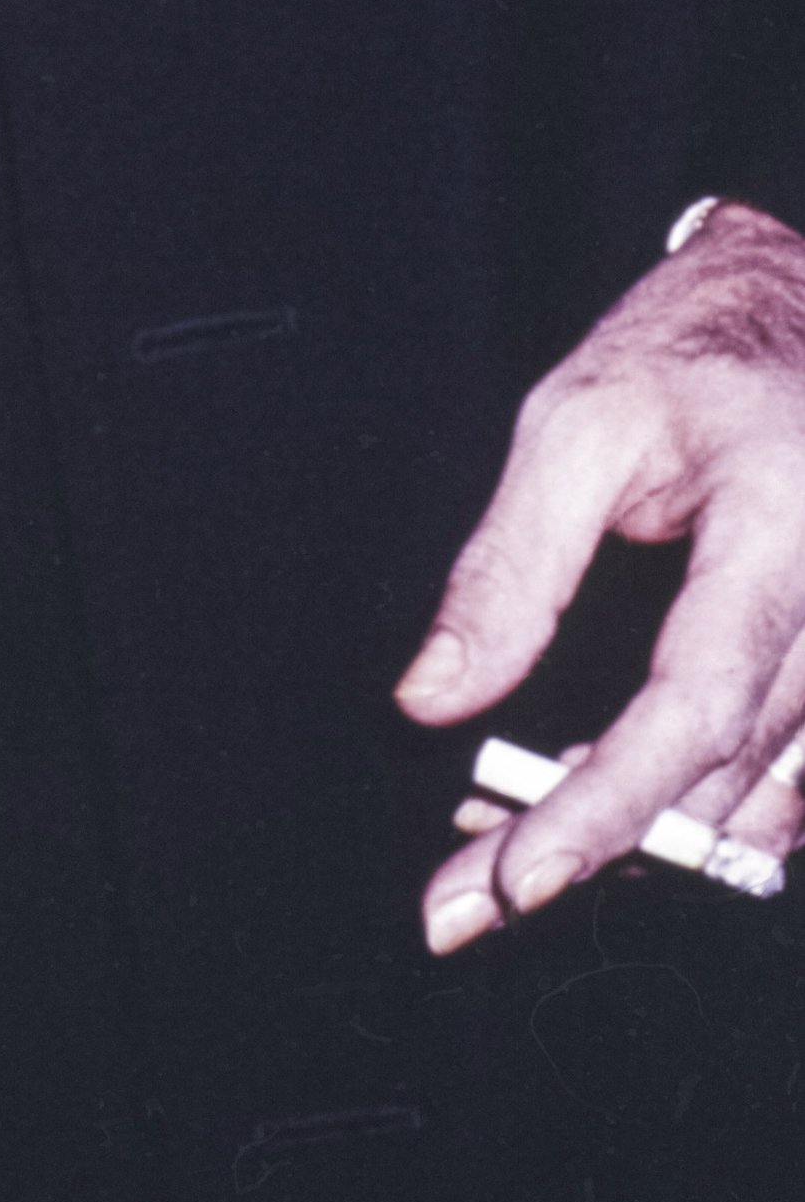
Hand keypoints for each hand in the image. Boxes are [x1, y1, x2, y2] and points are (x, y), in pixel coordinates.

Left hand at [397, 201, 804, 951]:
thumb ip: (512, 566)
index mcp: (783, 532)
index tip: (508, 878)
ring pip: (756, 795)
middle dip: (593, 844)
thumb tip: (433, 698)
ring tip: (504, 844)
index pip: (694, 706)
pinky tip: (604, 807)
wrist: (799, 309)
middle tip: (465, 891)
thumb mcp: (576, 422)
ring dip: (639, 836)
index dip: (604, 805)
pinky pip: (789, 778)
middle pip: (720, 775)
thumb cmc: (688, 352)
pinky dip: (696, 806)